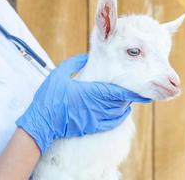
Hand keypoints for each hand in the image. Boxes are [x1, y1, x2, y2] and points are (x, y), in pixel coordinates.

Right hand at [15, 54, 150, 153]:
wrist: (42, 124)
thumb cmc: (49, 99)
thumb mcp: (58, 75)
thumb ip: (74, 64)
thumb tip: (86, 57)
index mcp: (91, 93)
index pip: (118, 91)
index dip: (133, 90)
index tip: (143, 88)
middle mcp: (97, 107)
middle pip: (121, 102)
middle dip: (130, 95)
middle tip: (137, 88)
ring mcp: (96, 119)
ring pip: (118, 112)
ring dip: (125, 105)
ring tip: (129, 97)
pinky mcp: (92, 127)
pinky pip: (112, 122)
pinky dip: (120, 116)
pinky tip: (122, 111)